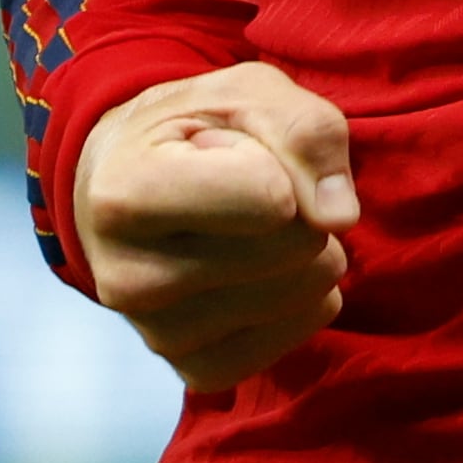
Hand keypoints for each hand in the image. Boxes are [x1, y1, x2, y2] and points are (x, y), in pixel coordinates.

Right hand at [72, 61, 359, 391]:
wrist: (130, 185)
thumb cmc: (196, 129)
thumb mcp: (246, 92)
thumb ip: (304, 130)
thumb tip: (338, 217)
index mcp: (123, 194)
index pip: (270, 197)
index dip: (277, 159)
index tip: (232, 148)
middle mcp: (128, 279)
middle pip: (296, 245)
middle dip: (300, 204)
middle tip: (244, 185)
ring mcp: (159, 336)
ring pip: (306, 290)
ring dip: (306, 247)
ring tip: (249, 223)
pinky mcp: (196, 370)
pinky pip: (301, 330)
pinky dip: (305, 294)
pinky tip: (263, 268)